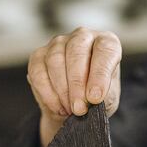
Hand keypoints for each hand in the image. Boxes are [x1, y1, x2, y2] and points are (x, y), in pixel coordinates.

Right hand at [27, 27, 120, 146]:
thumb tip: (91, 97)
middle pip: (76, 52)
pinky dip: (48, 94)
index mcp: (106, 42)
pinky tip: (57, 107)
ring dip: (62, 90)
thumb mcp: (108, 99)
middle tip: (79, 108)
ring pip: (55, 61)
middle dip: (77, 84)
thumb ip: (103, 95)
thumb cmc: (95, 97)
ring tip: (70, 110)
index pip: (105, 50)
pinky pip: (38, 72)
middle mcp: (82, 37)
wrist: (76, 106)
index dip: (100, 74)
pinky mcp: (38, 55)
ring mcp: (58, 44)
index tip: (95, 98)